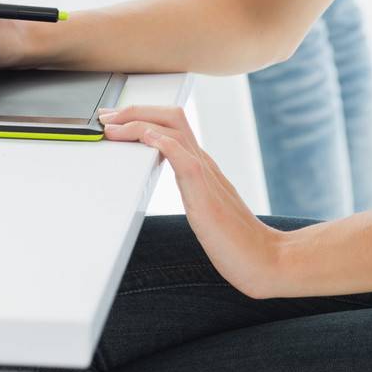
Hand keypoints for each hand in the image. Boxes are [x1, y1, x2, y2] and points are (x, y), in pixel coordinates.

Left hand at [99, 105, 285, 299]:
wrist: (264, 261)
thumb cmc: (234, 240)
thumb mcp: (203, 205)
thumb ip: (188, 185)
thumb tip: (166, 175)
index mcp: (201, 165)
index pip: (171, 124)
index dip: (141, 115)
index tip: (115, 120)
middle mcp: (203, 163)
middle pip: (171, 117)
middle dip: (135, 111)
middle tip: (107, 117)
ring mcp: (207, 177)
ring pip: (175, 130)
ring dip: (139, 123)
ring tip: (114, 127)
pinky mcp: (207, 198)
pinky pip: (186, 161)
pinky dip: (164, 144)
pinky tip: (147, 139)